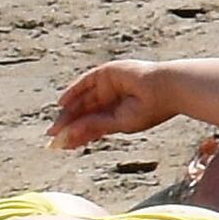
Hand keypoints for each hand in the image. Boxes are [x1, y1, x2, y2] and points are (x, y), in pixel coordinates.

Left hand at [48, 60, 177, 147]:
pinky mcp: (107, 73)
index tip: (60, 146)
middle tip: (52, 139)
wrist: (166, 89)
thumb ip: (94, 127)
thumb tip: (69, 137)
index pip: (91, 124)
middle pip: (83, 112)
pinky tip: (62, 103)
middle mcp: (111, 98)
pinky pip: (85, 82)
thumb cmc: (149, 110)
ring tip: (55, 128)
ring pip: (82, 99)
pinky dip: (73, 91)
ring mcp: (108, 84)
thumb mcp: (118, 123)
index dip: (76, 134)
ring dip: (68, 113)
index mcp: (117, 113)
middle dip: (68, 125)